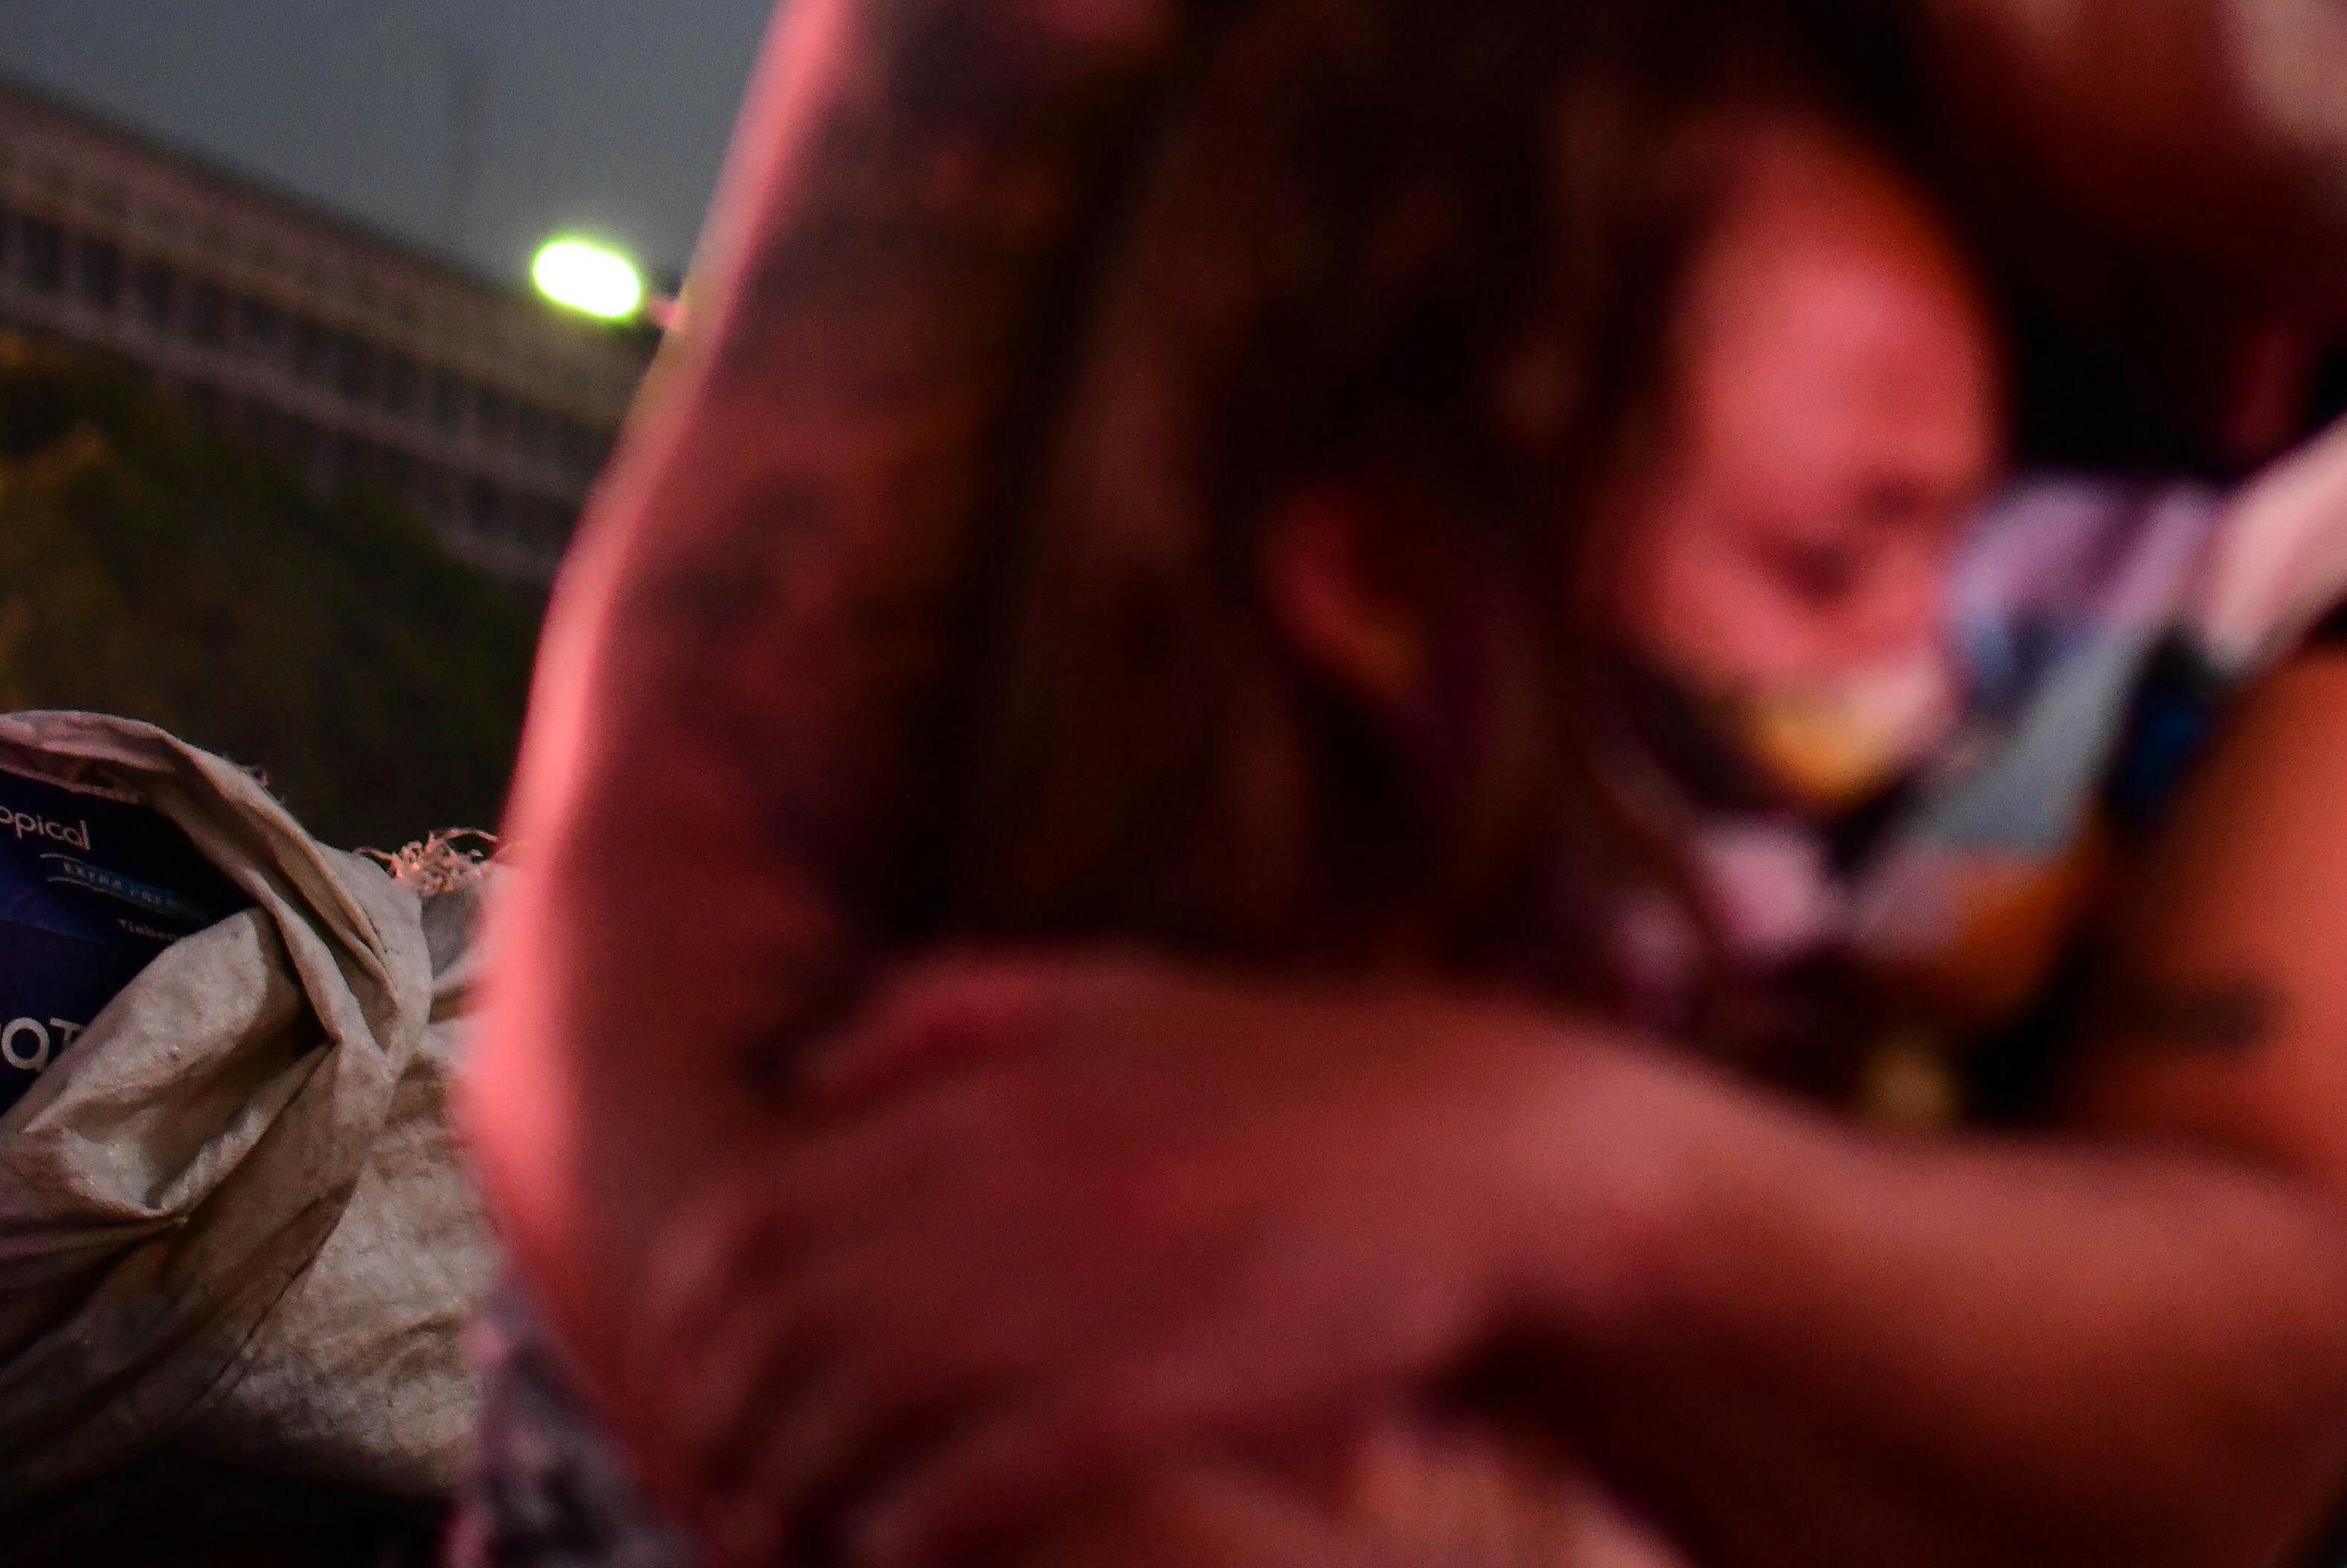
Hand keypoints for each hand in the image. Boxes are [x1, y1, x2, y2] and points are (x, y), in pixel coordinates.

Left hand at [637, 950, 1648, 1567]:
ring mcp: (1089, 1288)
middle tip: (728, 1474)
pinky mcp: (1156, 1390)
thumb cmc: (1305, 1085)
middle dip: (723, 1422)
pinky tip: (898, 1545)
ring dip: (798, 1493)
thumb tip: (809, 1062)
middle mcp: (1023, 1182)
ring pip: (856, 1418)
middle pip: (781, 1328)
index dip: (691, 1311)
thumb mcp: (1134, 990)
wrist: (1499, 1158)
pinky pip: (967, 1487)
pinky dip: (903, 1531)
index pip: (753, 1213)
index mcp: (1000, 1091)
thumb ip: (964, 1005)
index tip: (693, 1368)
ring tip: (800, 1525)